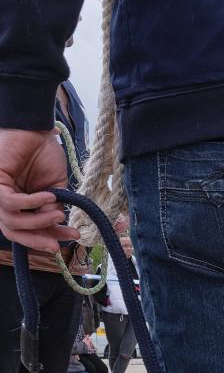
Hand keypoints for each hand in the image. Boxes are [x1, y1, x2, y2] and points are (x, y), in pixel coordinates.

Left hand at [0, 128, 77, 254]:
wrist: (36, 130)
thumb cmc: (43, 153)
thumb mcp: (54, 186)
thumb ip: (52, 206)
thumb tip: (56, 224)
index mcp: (16, 203)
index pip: (24, 229)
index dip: (44, 238)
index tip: (68, 239)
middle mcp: (2, 201)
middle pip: (13, 231)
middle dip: (37, 239)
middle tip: (58, 242)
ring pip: (11, 221)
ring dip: (38, 222)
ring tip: (57, 213)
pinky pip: (12, 203)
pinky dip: (32, 203)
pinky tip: (48, 197)